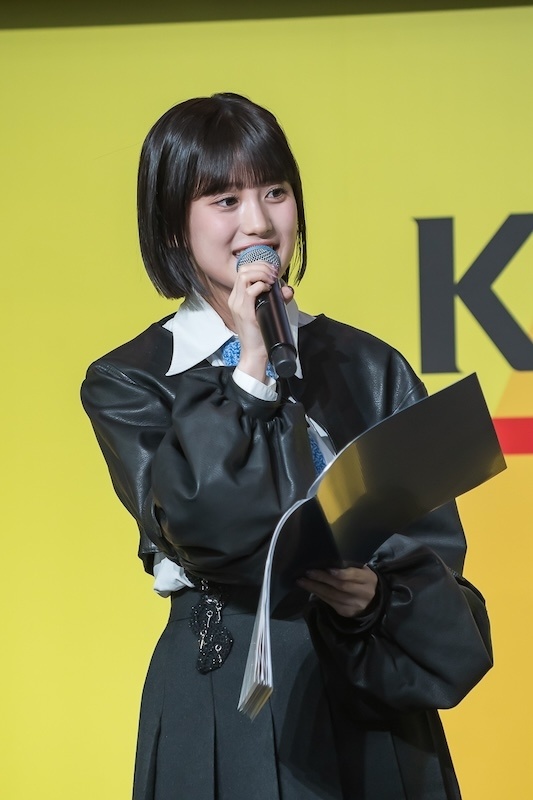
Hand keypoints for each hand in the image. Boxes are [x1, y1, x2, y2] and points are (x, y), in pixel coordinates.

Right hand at [228, 262, 293, 381]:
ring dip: (261, 273)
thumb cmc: (261, 333)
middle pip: (242, 269)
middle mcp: (234, 299)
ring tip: (272, 280)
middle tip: (274, 274)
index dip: (259, 266)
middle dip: (261, 266)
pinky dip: (262, 285)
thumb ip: (276, 299)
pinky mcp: (244, 312)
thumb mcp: (267, 311)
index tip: (272, 272)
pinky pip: (250, 290)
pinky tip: (269, 289)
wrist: (254, 353)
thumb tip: (287, 289)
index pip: (243, 271)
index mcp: (237, 297)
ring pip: (244, 276)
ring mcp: (237, 305)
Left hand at [297, 565, 377, 617]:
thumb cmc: (362, 580)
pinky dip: (318, 594)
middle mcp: (363, 592)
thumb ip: (350, 566)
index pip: (354, 575)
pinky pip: (329, 602)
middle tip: (308, 572)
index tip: (328, 568)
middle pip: (341, 586)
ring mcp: (354, 604)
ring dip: (315, 588)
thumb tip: (327, 559)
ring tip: (302, 581)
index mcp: (368, 578)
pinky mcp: (346, 612)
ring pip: (332, 596)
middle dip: (322, 578)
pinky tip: (309, 588)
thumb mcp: (362, 570)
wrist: (372, 601)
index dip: (341, 573)